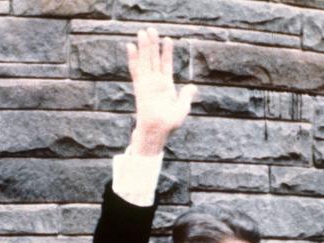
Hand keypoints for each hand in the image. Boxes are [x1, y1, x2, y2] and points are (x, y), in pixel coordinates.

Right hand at [126, 28, 196, 155]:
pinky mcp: (140, 87)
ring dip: (144, 46)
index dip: (167, 52)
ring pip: (145, 60)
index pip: (166, 64)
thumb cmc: (169, 124)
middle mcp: (155, 82)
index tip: (167, 39)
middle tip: (150, 29)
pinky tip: (130, 46)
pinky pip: (135, 70)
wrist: (157, 132)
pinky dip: (133, 58)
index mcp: (166, 86)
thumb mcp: (182, 109)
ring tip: (142, 31)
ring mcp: (147, 83)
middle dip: (152, 44)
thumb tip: (192, 87)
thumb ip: (186, 96)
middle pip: (153, 58)